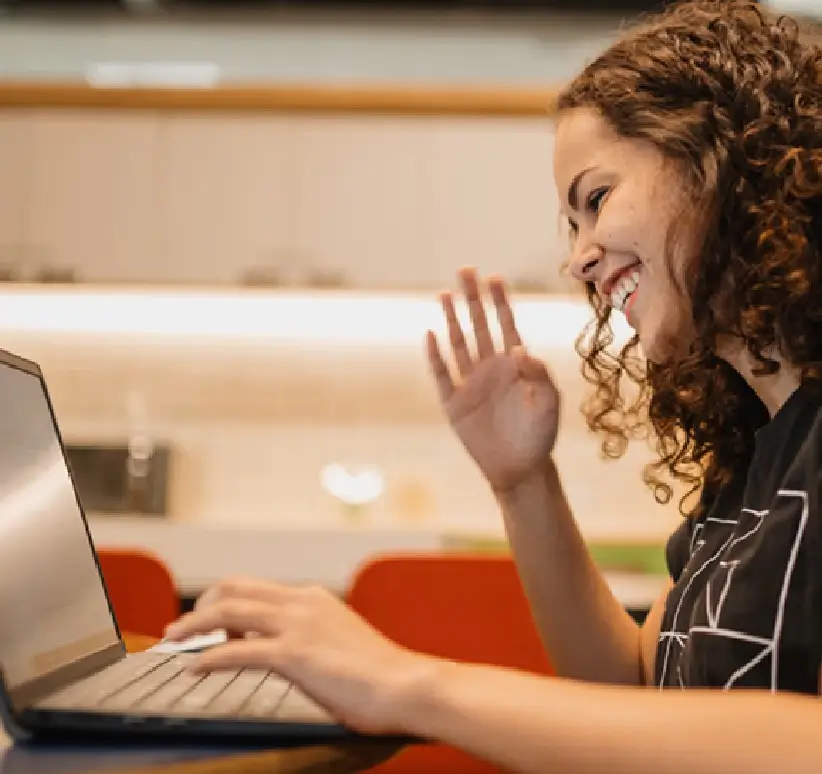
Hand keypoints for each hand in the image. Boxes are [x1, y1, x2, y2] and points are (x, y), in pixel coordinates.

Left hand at [163, 577, 433, 734]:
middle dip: (201, 605)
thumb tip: (293, 650)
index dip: (224, 601)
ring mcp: (297, 625)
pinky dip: (208, 657)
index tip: (207, 619)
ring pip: (229, 611)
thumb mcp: (341, 640)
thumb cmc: (379, 674)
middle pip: (235, 588)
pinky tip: (194, 668)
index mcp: (313, 598)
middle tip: (181, 628)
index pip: (256, 589)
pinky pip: (237, 650)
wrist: (405, 684)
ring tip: (175, 641)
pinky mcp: (294, 653)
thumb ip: (314, 636)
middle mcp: (302, 602)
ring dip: (194, 626)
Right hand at [427, 268, 560, 492]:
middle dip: (472, 298)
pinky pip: (442, 374)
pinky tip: (430, 335)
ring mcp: (471, 383)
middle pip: (479, 325)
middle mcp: (491, 368)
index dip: (500, 301)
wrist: (519, 469)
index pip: (506, 325)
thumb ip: (539, 375)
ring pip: (458, 343)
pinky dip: (435, 356)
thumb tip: (519, 349)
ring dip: (451, 319)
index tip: (494, 277)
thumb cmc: (540, 437)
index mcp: (516, 366)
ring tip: (445, 294)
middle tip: (465, 270)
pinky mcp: (455, 403)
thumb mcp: (549, 404)